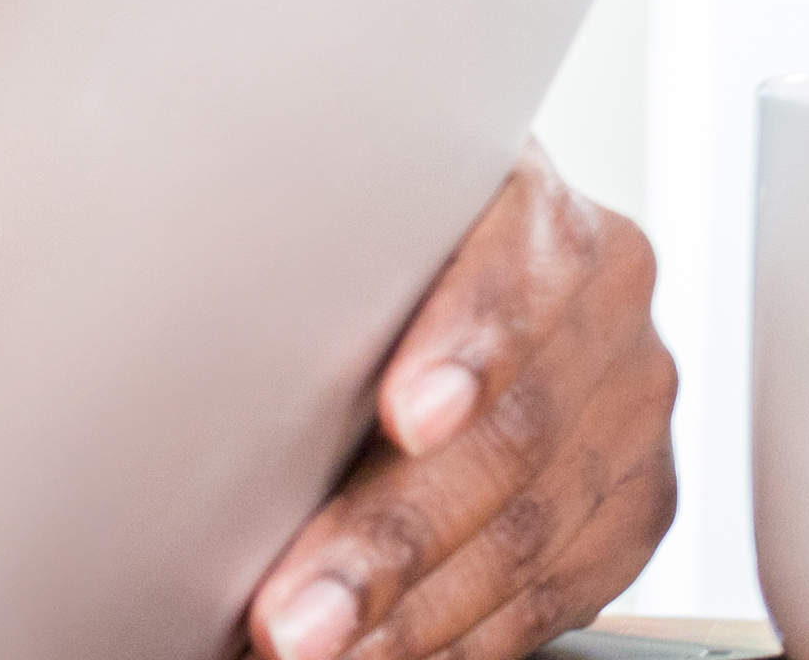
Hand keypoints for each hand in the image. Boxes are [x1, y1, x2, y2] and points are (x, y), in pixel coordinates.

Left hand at [244, 151, 676, 659]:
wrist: (453, 262)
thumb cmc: (361, 227)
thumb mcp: (339, 194)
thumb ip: (306, 239)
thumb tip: (174, 293)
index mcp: (533, 203)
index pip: (514, 276)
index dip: (465, 348)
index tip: (403, 417)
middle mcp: (605, 303)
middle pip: (511, 437)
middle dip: (391, 541)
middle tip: (292, 612)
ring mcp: (630, 408)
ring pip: (529, 539)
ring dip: (410, 616)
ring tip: (308, 650)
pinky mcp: (634, 504)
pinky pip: (552, 597)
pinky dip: (453, 640)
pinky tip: (376, 655)